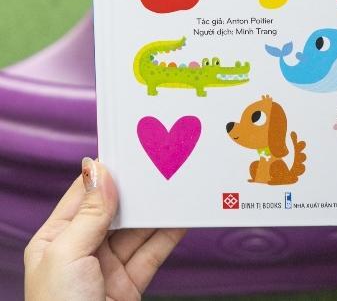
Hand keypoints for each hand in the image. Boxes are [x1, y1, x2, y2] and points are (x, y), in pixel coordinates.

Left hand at [24, 158, 185, 300]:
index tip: (132, 150)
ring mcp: (108, 267)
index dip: (107, 172)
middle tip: (162, 166)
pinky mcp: (131, 282)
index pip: (84, 194)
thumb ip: (89, 214)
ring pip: (139, 228)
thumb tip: (100, 171)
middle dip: (138, 190)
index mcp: (56, 239)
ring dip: (158, 209)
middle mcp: (82, 250)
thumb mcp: (67, 256)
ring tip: (178, 186)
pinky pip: (153, 250)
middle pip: (116, 209)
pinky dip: (170, 233)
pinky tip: (183, 216)